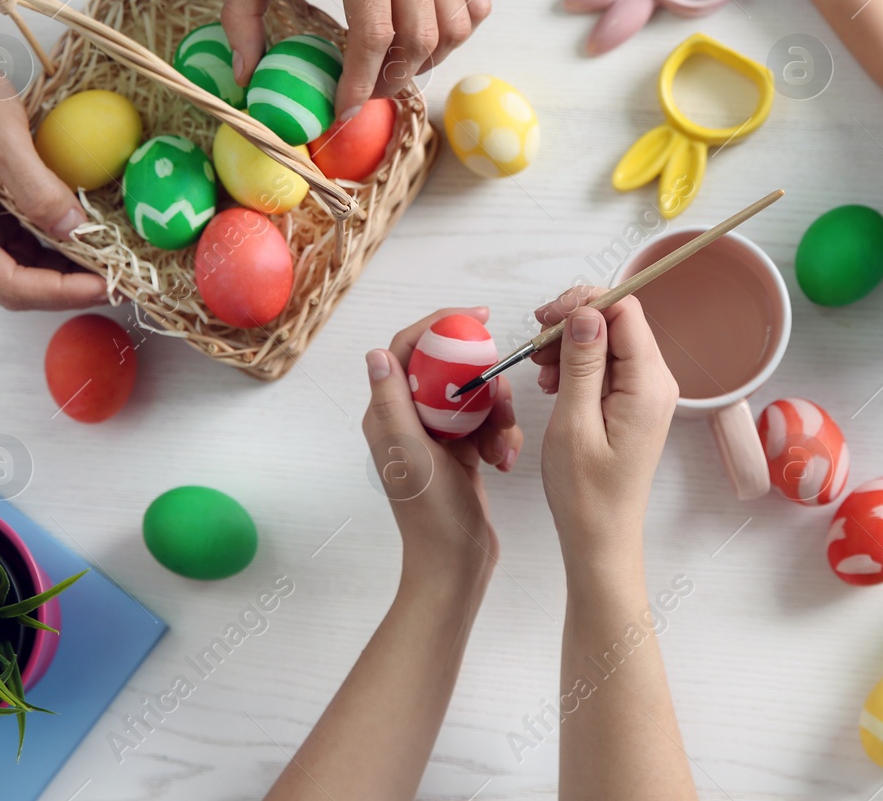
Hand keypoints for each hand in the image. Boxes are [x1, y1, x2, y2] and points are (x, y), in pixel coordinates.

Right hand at [0, 43, 103, 310]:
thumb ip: (35, 186)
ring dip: (63, 273)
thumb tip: (74, 228)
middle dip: (65, 289)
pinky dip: (54, 248)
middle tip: (120, 283)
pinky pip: (20, 242)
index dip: (58, 292)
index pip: (5, 282)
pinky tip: (88, 241)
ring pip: (19, 268)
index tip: (105, 286)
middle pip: (12, 285)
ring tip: (111, 268)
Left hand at [223, 0, 490, 120]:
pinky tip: (425, 35)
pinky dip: (456, 29)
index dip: (361, 83)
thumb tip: (244, 69)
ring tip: (396, 67)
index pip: (375, 33)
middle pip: (422, 36)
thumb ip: (243, 8)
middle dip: (395, 79)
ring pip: (456, 22)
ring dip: (431, 58)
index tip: (343, 109)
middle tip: (365, 94)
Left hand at [363, 307, 521, 579]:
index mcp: (387, 416)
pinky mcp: (461, 452)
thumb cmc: (432, 516)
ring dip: (497, 415)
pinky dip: (502, 438)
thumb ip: (393, 403)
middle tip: (502, 390)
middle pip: (448, 370)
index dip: (438, 325)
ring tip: (503, 445)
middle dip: (481, 378)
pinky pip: (487, 425)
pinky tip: (505, 461)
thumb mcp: (412, 454)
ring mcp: (437, 437)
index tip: (476, 317)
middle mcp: (408, 421)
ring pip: (474, 397)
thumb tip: (377, 353)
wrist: (456, 565)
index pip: (408, 351)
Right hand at [531, 288, 678, 561]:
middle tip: (536, 347)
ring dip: (570, 345)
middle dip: (573, 323)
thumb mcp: (574, 423)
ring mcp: (646, 393)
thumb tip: (587, 312)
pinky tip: (555, 385)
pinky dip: (577, 366)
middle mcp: (656, 383)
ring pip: (608, 341)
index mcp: (648, 385)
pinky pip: (607, 366)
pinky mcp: (633, 404)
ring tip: (542, 373)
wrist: (601, 538)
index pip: (625, 310)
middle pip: (617, 320)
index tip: (545, 319)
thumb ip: (582, 363)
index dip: (583, 303)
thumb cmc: (586, 493)